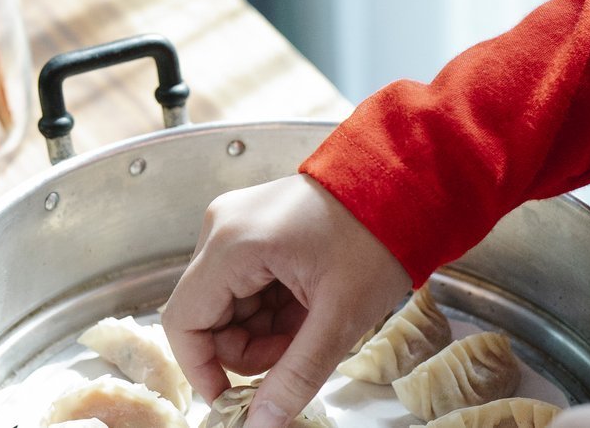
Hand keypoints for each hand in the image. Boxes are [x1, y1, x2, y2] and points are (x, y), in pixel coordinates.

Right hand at [162, 173, 411, 427]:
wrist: (406, 185)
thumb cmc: (376, 237)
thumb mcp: (338, 318)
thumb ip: (294, 376)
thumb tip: (260, 424)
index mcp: (232, 244)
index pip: (183, 322)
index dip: (202, 370)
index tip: (233, 400)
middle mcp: (222, 229)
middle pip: (207, 316)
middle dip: (251, 349)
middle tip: (300, 351)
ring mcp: (236, 225)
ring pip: (228, 305)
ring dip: (266, 329)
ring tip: (315, 321)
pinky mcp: (252, 227)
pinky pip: (245, 284)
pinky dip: (273, 307)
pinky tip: (309, 303)